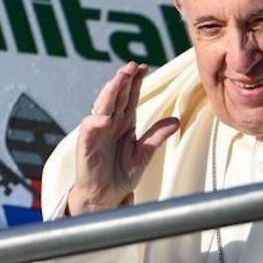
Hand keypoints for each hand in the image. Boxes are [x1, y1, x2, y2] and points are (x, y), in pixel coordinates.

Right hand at [67, 62, 179, 215]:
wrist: (106, 196)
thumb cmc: (122, 175)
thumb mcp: (144, 154)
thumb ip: (157, 136)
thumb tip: (176, 121)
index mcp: (124, 122)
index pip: (130, 96)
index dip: (136, 81)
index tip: (144, 66)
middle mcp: (110, 123)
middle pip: (116, 96)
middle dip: (123, 80)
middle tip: (132, 65)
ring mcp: (97, 132)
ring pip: (102, 106)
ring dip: (110, 91)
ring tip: (119, 78)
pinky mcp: (86, 145)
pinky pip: (89, 130)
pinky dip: (96, 122)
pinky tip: (105, 118)